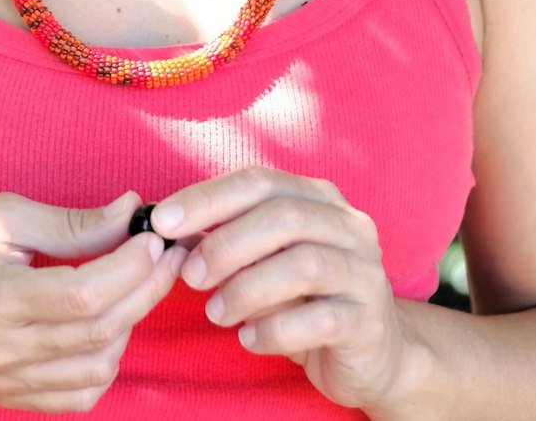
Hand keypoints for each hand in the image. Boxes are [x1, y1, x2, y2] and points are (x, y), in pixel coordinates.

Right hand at [0, 190, 185, 411]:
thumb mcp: (3, 215)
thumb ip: (71, 223)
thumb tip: (131, 212)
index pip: (83, 295)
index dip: (130, 266)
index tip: (151, 236)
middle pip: (99, 331)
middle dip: (144, 288)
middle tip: (165, 253)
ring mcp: (3, 382)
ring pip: (97, 368)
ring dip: (130, 324)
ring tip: (136, 282)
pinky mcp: (8, 397)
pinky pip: (78, 396)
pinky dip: (106, 362)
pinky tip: (108, 323)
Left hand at [151, 169, 408, 412]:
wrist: (373, 354)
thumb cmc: (305, 299)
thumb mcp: (265, 261)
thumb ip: (227, 240)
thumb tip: (168, 232)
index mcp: (319, 197)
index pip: (259, 180)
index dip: (207, 198)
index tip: (162, 221)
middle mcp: (348, 225)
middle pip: (283, 217)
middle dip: (226, 244)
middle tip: (190, 275)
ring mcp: (365, 271)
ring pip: (303, 265)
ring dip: (246, 288)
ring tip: (215, 312)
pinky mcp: (370, 321)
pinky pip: (319, 320)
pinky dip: (275, 330)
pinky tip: (248, 339)